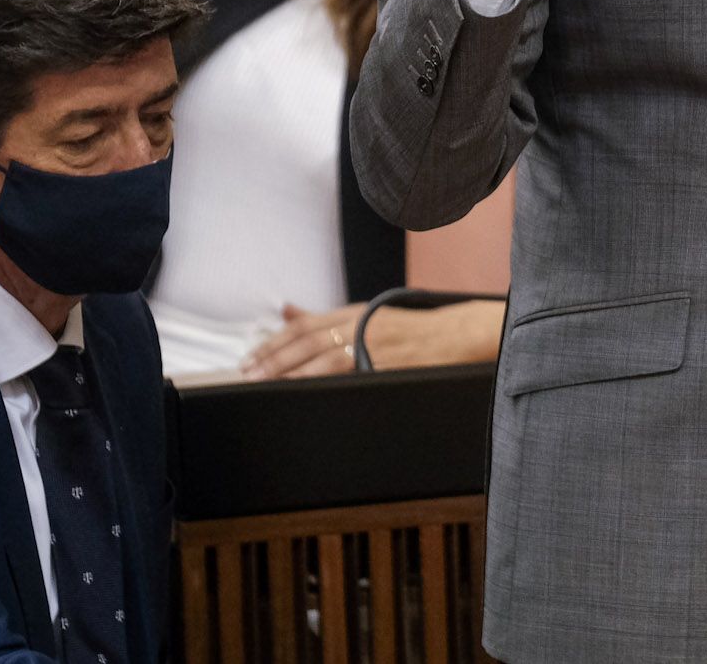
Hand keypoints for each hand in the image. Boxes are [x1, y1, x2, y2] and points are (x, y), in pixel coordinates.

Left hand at [240, 299, 506, 378]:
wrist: (458, 333)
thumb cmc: (411, 327)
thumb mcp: (367, 314)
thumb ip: (326, 318)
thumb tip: (288, 311)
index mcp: (354, 312)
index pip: (304, 327)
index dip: (274, 343)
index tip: (250, 359)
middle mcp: (361, 325)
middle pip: (308, 343)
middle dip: (274, 360)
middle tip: (248, 374)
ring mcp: (375, 346)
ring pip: (324, 360)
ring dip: (292, 373)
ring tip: (268, 385)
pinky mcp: (389, 366)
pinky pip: (352, 376)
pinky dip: (327, 385)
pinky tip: (309, 394)